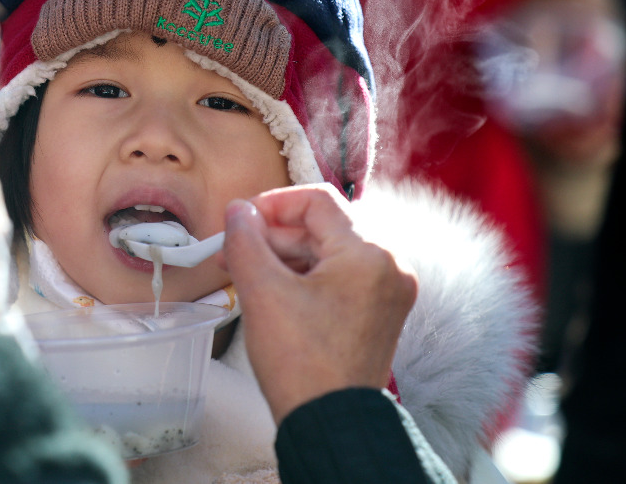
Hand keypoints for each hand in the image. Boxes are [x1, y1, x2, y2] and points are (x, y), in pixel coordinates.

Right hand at [215, 184, 418, 424]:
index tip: (243, 218)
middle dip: (275, 235)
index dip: (274, 203)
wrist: (330, 424)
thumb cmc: (302, 365)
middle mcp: (389, 266)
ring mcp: (388, 291)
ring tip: (247, 271)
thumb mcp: (262, 292)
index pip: (318, 201)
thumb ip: (246, 241)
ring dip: (288, 256)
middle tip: (236, 247)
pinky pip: (341, 277)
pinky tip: (273, 289)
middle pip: (325, 227)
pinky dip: (307, 277)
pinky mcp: (380, 313)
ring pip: (331, 252)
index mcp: (369, 254)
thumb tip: (238, 211)